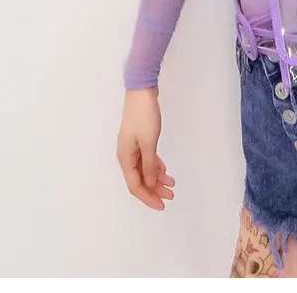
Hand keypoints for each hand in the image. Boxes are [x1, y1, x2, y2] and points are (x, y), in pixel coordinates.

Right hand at [117, 86, 176, 209]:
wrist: (141, 91)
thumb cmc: (144, 115)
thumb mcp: (149, 142)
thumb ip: (150, 164)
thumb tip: (151, 182)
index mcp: (125, 158)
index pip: (135, 185)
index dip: (148, 197)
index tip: (161, 205)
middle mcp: (126, 155)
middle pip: (139, 179)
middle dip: (154, 189)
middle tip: (171, 196)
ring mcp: (133, 146)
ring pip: (144, 169)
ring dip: (157, 178)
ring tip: (172, 184)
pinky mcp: (140, 139)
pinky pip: (147, 159)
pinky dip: (156, 166)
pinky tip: (165, 170)